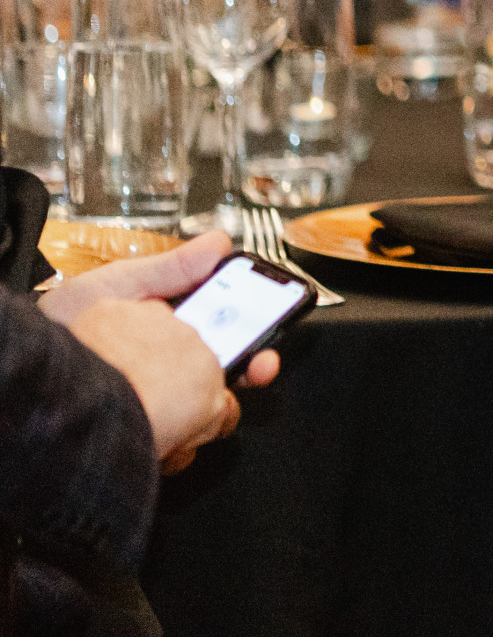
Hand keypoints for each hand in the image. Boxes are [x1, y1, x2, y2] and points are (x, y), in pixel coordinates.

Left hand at [46, 232, 281, 470]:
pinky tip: (170, 433)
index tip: (269, 333)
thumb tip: (219, 243)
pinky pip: (190, 440)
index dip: (259, 329)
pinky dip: (186, 439)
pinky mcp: (157, 436)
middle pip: (234, 370)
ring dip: (216, 410)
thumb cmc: (63, 335)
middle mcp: (175, 367)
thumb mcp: (117, 289)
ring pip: (217, 410)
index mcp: (173, 327)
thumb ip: (169, 268)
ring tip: (196, 405)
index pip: (232, 326)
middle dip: (253, 368)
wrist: (33, 388)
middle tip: (259, 367)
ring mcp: (167, 403)